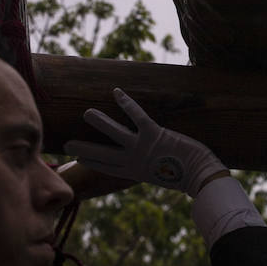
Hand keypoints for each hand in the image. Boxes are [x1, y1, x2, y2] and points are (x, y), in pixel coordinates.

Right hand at [64, 88, 226, 197]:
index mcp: (135, 172)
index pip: (107, 167)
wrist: (200, 174)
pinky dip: (126, 103)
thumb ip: (150, 166)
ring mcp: (142, 147)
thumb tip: (148, 163)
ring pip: (115, 133)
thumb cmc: (185, 174)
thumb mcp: (161, 173)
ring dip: (100, 122)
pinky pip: (136, 115)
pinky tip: (116, 92)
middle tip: (66, 143)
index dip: (91, 161)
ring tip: (87, 112)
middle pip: (102, 155)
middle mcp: (134, 161)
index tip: (78, 157)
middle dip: (84, 148)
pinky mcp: (154, 133)